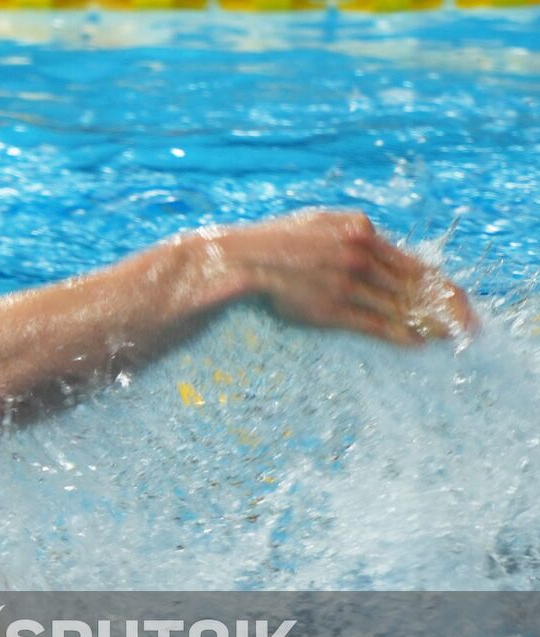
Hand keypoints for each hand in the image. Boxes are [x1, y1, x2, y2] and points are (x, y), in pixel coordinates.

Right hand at [211, 210, 478, 345]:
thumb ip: (355, 232)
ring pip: (398, 306)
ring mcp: (346, 282)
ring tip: (446, 336)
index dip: (440, 283)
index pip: (413, 261)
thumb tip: (383, 250)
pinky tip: (417, 342)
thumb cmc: (278, 241)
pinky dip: (399, 334)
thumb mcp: (322, 222)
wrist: (241, 260)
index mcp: (360, 229)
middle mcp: (359, 254)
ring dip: (426, 324)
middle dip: (445, 307)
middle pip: (414, 285)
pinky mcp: (331, 308)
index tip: (459, 299)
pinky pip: (374, 324)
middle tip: (466, 324)